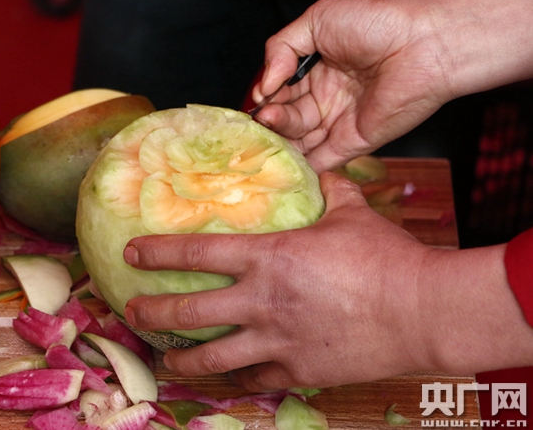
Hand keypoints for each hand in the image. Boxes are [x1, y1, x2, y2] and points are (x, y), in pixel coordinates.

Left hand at [123, 172, 434, 389]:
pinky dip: (235, 380)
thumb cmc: (385, 258)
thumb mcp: (352, 213)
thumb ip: (330, 191)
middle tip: (131, 312)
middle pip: (188, 312)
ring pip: (211, 357)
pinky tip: (225, 380)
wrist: (420, 311)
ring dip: (180, 360)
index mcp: (267, 256)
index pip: (195, 253)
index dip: (156, 252)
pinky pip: (253, 379)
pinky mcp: (296, 370)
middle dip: (151, 313)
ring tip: (164, 360)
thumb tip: (324, 172)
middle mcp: (260, 300)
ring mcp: (275, 340)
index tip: (132, 253)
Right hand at [252, 0, 452, 172]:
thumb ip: (280, 47)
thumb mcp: (318, 19)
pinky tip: (282, 156)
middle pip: (285, 117)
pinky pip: (320, 160)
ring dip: (280, 136)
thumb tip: (264, 85)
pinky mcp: (352, 143)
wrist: (424, 45)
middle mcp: (326, 97)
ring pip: (298, 139)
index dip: (265, 95)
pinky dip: (300, 164)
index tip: (259, 97)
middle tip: (264, 114)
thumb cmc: (379, 23)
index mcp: (317, 69)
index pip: (279, 90)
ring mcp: (338, 121)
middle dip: (270, 117)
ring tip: (270, 124)